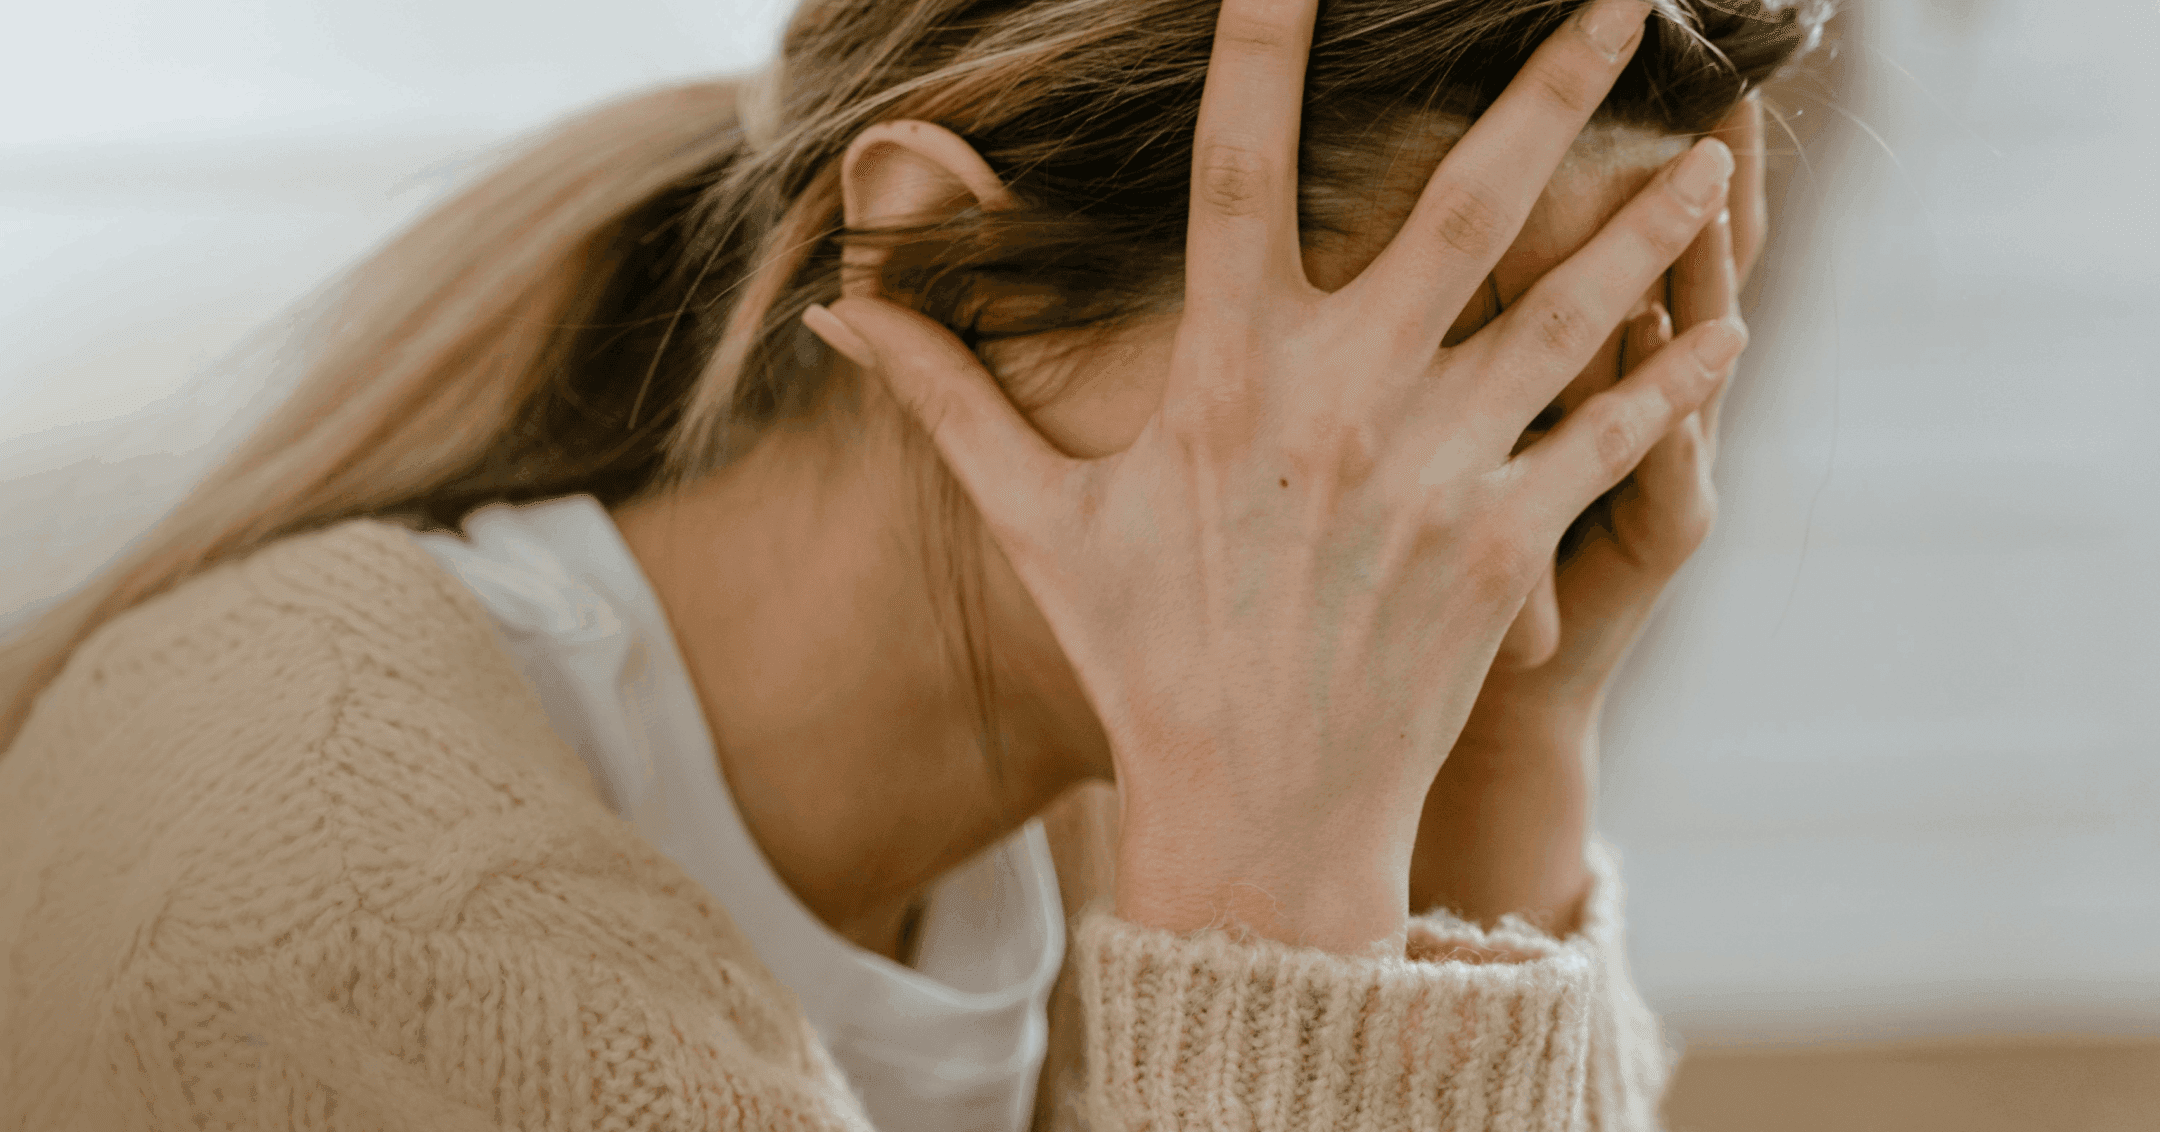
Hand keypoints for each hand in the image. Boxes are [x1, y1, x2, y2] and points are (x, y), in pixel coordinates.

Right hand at [804, 0, 1742, 954]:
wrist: (1254, 814)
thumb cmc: (1142, 655)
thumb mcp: (1037, 521)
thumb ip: (947, 396)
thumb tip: (832, 307)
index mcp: (1226, 377)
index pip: (1240, 171)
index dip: (1263, 49)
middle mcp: (1342, 404)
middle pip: (1462, 206)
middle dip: (1548, 88)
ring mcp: (1436, 473)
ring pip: (1569, 312)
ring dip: (1649, 223)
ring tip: (1722, 148)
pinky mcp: (1507, 547)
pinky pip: (1611, 438)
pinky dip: (1678, 380)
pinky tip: (1733, 324)